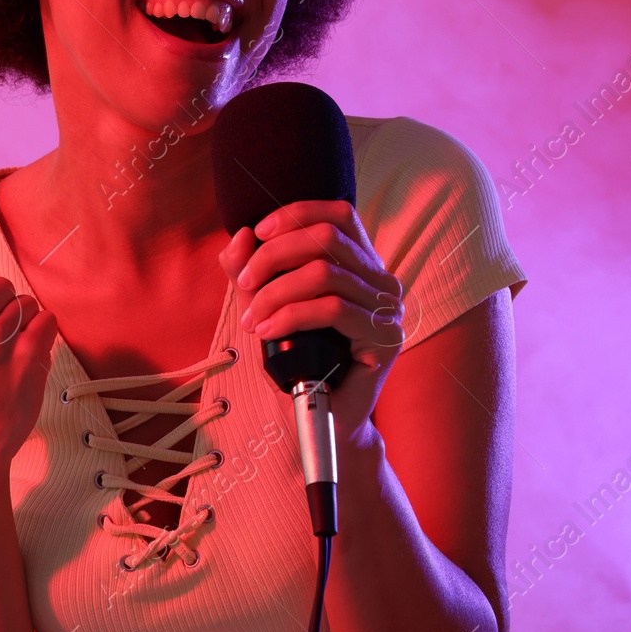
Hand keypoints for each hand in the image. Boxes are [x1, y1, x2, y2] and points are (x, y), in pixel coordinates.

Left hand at [217, 200, 403, 444]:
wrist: (325, 417)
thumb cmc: (300, 360)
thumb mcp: (268, 307)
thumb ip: (251, 272)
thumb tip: (241, 236)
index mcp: (361, 264)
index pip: (339, 214)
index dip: (297, 214)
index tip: (258, 232)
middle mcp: (382, 281)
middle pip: (326, 238)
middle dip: (274, 255)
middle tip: (246, 284)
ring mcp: (388, 309)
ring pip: (325, 274)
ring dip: (276, 292)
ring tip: (253, 318)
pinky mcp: (386, 338)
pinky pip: (333, 310)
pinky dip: (291, 315)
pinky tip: (267, 330)